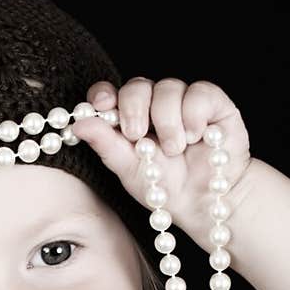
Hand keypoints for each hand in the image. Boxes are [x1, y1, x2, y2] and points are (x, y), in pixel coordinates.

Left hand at [70, 77, 252, 233]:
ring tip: (175, 149)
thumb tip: (77, 125)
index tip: (102, 104)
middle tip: (138, 135)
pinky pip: (199, 92)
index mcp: (129, 120)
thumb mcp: (130, 170)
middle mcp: (154, 106)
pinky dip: (194, 115)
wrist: (204, 203)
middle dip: (134, 108)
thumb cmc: (165, 189)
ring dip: (168, 121)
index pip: (111, 94)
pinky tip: (196, 136)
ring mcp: (183, 102)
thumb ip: (105, 145)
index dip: (104, 94)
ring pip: (168, 87)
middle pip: (137, 86)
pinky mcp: (212, 103)